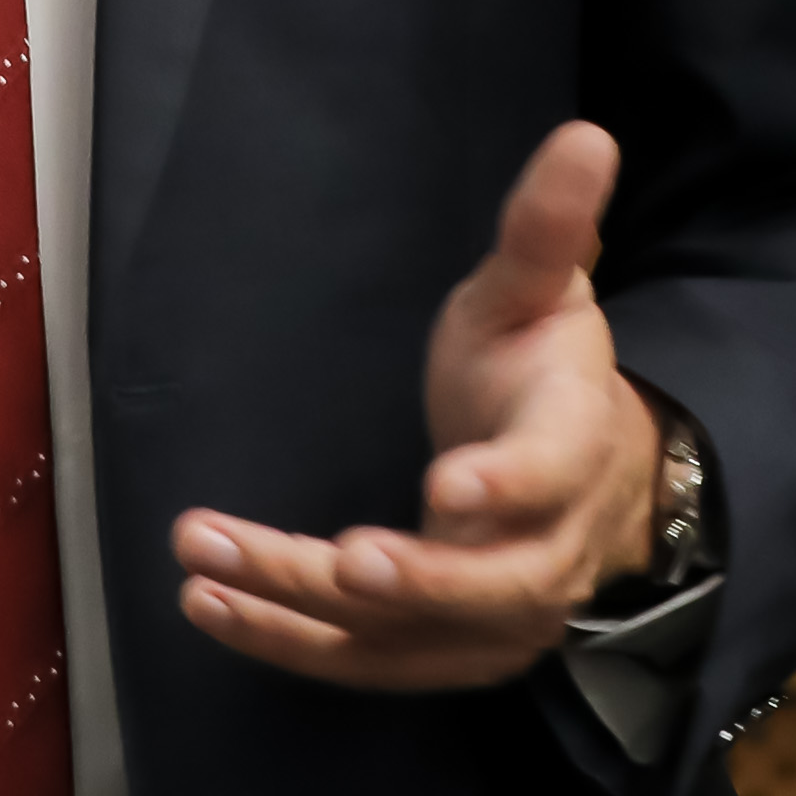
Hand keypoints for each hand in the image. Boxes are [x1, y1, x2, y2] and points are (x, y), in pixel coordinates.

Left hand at [173, 122, 667, 690]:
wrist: (588, 472)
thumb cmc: (546, 368)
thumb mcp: (543, 289)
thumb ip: (547, 225)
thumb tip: (586, 134)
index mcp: (572, 447)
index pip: (550, 475)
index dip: (504, 485)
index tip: (446, 484)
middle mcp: (548, 552)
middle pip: (488, 586)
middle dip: (408, 578)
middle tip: (333, 561)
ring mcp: (500, 618)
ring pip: (409, 632)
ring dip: (302, 606)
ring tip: (207, 570)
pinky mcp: (447, 651)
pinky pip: (367, 661)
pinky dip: (288, 642)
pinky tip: (211, 605)